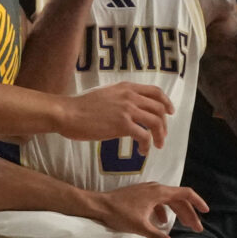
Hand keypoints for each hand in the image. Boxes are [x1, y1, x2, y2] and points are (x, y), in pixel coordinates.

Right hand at [55, 81, 174, 146]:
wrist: (66, 113)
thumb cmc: (81, 107)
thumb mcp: (106, 95)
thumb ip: (121, 98)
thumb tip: (132, 110)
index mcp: (126, 87)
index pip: (155, 92)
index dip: (166, 102)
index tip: (170, 112)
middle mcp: (130, 96)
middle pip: (159, 108)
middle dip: (164, 124)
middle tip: (161, 135)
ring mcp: (127, 110)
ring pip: (155, 122)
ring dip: (159, 135)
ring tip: (156, 145)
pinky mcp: (122, 124)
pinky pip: (144, 135)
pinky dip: (147, 144)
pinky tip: (142, 150)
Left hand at [94, 182, 207, 237]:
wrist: (98, 205)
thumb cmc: (119, 214)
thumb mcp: (139, 227)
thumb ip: (156, 236)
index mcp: (159, 193)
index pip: (186, 194)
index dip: (198, 203)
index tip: (206, 212)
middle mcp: (156, 188)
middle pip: (179, 200)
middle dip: (189, 214)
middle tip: (196, 228)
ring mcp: (147, 190)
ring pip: (169, 201)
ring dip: (178, 213)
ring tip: (183, 225)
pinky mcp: (140, 194)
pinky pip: (159, 202)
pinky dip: (165, 211)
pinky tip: (161, 222)